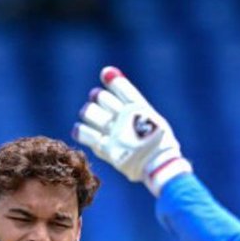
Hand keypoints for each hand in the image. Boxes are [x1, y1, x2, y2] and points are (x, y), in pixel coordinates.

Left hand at [73, 66, 191, 195]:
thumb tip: (126, 98)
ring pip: (90, 113)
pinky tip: (78, 129)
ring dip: (88, 112)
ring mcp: (114, 132)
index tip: (105, 73)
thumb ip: (140, 110)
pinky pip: (86, 134)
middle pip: (102, 98)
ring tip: (88, 113)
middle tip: (96, 99)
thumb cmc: (162, 145)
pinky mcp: (107, 148)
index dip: (112, 79)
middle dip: (98, 97)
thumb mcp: (156, 121)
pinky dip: (80, 131)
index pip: (122, 87)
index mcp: (139, 108)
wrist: (160, 167)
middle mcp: (124, 117)